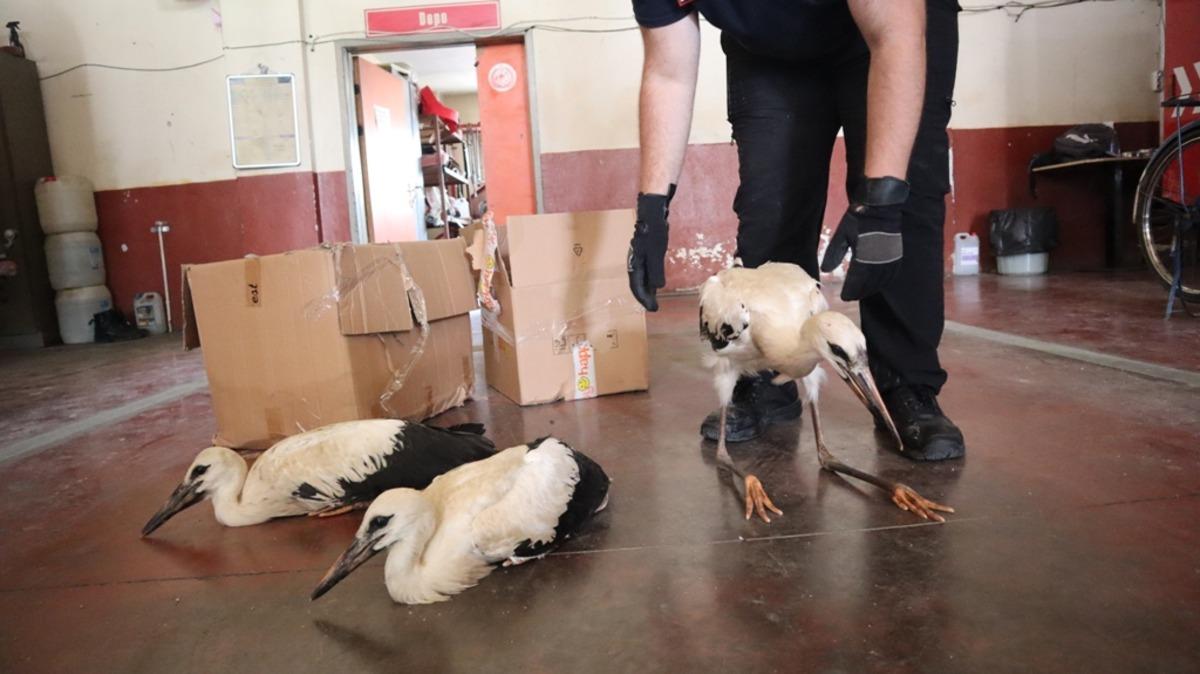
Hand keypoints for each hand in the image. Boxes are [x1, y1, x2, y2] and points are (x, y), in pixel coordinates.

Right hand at [627, 185, 674, 310]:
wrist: (652, 213)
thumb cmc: (653, 232)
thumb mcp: (656, 253)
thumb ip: (656, 270)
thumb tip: (656, 287)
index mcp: (635, 264)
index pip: (636, 286)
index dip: (644, 299)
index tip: (653, 309)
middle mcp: (635, 262)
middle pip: (638, 284)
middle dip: (645, 297)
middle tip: (654, 307)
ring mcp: (639, 257)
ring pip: (642, 277)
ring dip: (647, 289)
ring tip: (654, 298)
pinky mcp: (646, 252)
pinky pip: (646, 270)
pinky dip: (650, 279)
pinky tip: (656, 282)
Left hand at [820, 176, 909, 300]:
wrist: (880, 205)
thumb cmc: (858, 219)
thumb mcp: (841, 235)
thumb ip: (834, 254)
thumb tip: (825, 270)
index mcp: (864, 256)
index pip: (856, 280)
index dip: (850, 290)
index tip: (843, 297)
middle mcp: (879, 260)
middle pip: (869, 283)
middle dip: (859, 292)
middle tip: (850, 298)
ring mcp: (890, 257)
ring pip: (881, 280)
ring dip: (871, 289)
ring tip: (862, 294)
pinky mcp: (897, 254)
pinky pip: (892, 273)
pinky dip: (884, 281)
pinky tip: (878, 285)